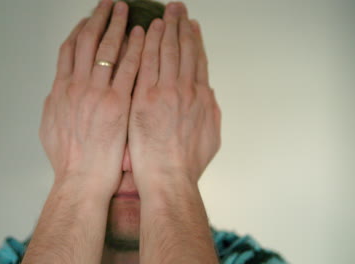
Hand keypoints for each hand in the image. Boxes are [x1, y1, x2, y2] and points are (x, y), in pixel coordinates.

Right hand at [39, 0, 143, 196]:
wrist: (81, 180)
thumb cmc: (68, 160)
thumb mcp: (50, 127)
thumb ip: (54, 104)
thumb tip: (56, 90)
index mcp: (60, 90)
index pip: (69, 50)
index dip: (80, 30)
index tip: (89, 19)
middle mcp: (76, 87)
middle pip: (88, 42)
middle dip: (99, 18)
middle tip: (109, 4)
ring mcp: (98, 94)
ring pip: (108, 49)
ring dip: (118, 26)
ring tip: (126, 10)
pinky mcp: (118, 104)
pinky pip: (129, 69)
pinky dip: (135, 49)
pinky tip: (143, 36)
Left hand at [128, 3, 220, 191]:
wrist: (169, 179)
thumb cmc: (187, 164)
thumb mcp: (211, 137)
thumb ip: (210, 111)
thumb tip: (208, 94)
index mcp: (202, 98)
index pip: (198, 60)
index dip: (195, 40)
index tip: (192, 26)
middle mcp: (186, 90)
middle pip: (184, 50)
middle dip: (181, 26)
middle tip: (178, 8)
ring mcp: (165, 91)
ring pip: (165, 51)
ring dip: (165, 28)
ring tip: (164, 12)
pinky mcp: (145, 97)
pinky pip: (145, 62)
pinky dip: (146, 44)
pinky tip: (144, 30)